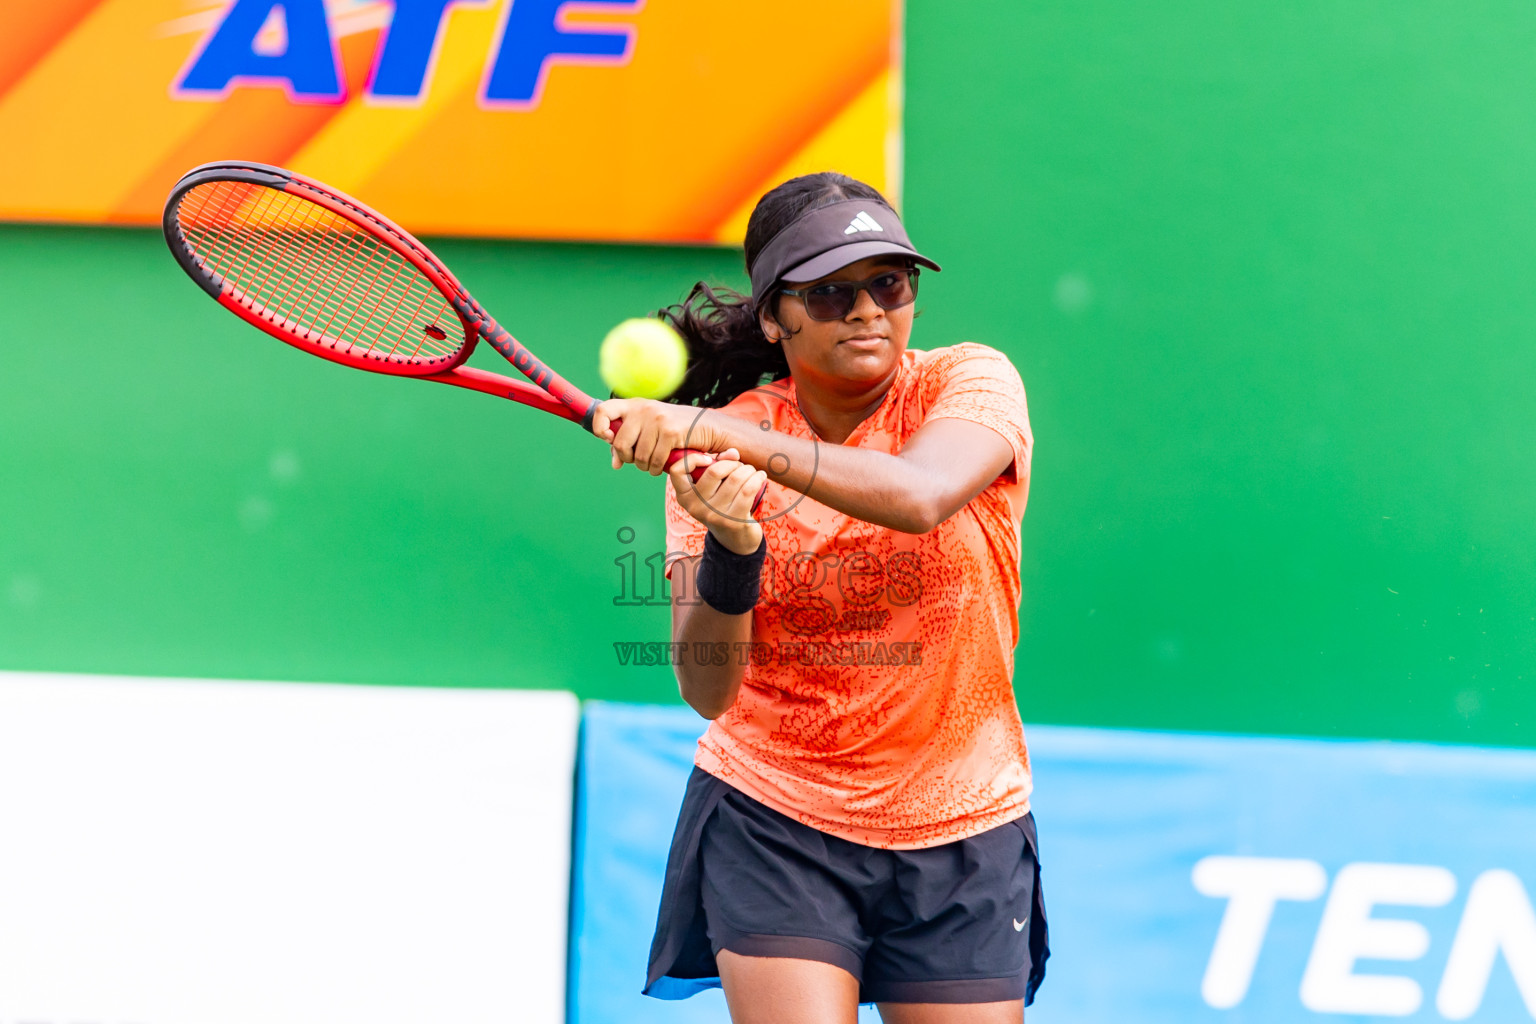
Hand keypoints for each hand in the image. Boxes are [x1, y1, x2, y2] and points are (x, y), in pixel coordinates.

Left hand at [593, 398, 726, 474]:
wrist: (707, 427)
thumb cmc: (675, 431)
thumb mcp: (649, 431)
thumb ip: (629, 444)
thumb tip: (615, 464)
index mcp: (634, 405)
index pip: (603, 411)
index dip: (599, 428)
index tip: (608, 439)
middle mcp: (643, 409)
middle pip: (619, 442)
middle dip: (627, 458)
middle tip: (638, 460)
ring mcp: (657, 419)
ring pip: (637, 456)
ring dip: (645, 467)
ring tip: (653, 464)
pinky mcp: (671, 431)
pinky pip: (655, 460)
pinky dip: (658, 469)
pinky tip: (663, 467)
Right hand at [668, 448, 764, 553]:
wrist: (734, 538)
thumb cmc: (722, 504)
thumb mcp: (713, 487)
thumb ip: (718, 464)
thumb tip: (733, 452)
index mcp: (684, 496)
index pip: (677, 470)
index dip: (693, 458)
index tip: (709, 459)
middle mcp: (695, 507)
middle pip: (714, 471)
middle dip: (732, 463)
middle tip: (739, 466)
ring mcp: (714, 515)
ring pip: (735, 478)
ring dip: (747, 469)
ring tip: (751, 471)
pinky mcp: (733, 520)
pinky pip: (748, 490)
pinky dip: (757, 478)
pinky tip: (760, 476)